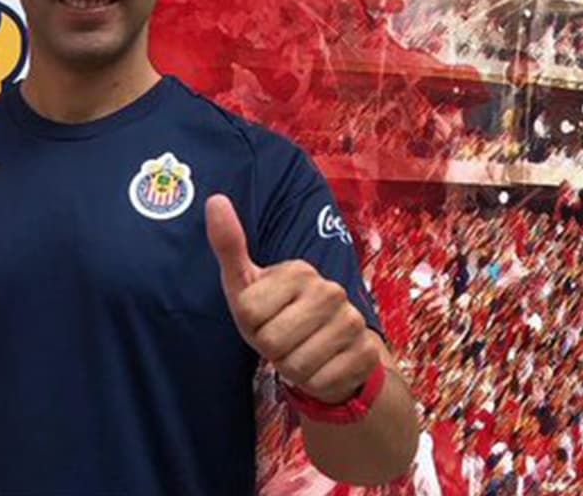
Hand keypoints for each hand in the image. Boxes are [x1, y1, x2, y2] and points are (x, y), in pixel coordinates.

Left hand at [205, 193, 379, 403]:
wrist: (326, 350)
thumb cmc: (273, 314)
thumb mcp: (244, 285)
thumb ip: (229, 245)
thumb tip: (215, 198)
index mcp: (298, 270)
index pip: (248, 313)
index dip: (250, 325)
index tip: (264, 317)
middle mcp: (331, 290)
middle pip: (273, 342)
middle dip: (270, 350)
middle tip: (282, 339)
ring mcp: (353, 321)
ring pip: (297, 367)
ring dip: (292, 369)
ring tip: (301, 351)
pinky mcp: (366, 354)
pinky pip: (322, 383)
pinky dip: (315, 384)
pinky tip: (322, 367)